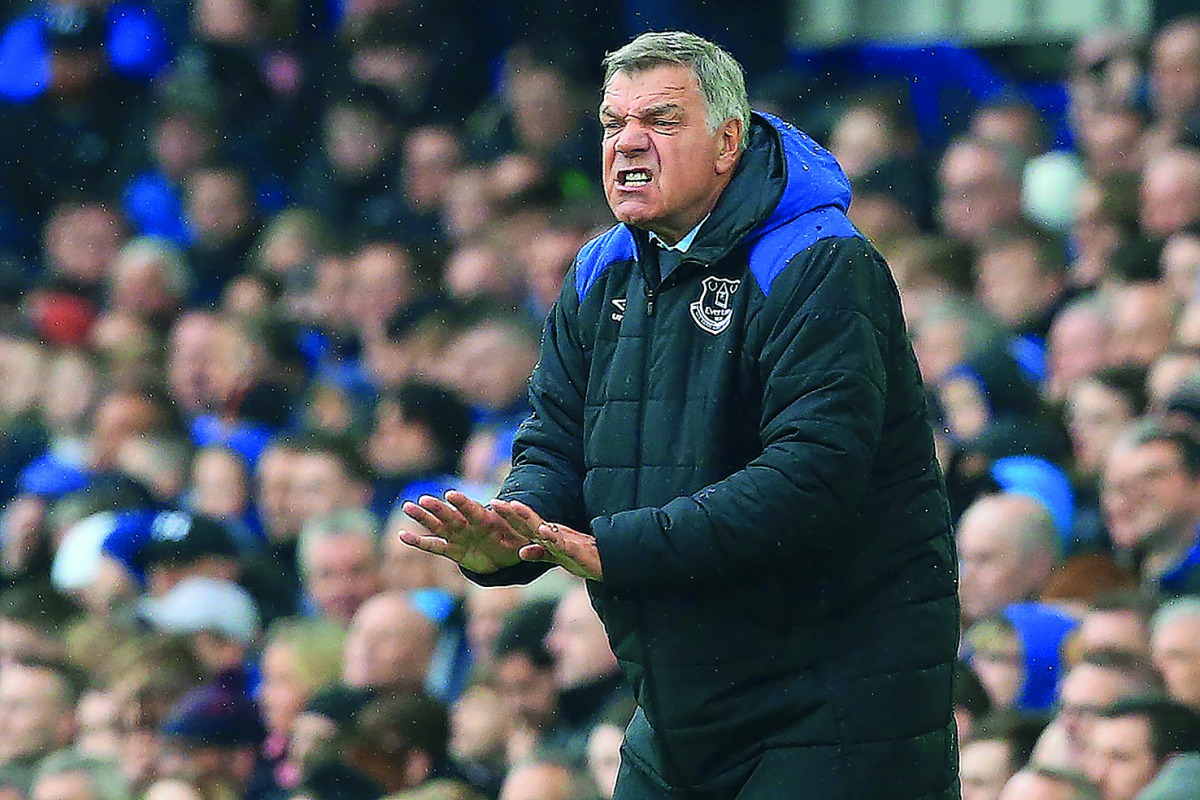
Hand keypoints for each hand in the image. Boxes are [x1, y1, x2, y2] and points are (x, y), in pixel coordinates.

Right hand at [400, 491, 531, 573]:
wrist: (506, 552)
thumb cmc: (516, 541)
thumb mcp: (525, 539)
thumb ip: (527, 538)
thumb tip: (539, 536)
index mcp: (485, 520)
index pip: (473, 509)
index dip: (463, 503)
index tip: (451, 494)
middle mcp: (468, 525)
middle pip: (450, 515)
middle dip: (437, 508)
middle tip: (422, 499)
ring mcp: (457, 536)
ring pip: (437, 526)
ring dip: (422, 518)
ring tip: (407, 507)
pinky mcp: (452, 551)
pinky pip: (433, 546)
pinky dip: (419, 541)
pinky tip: (403, 536)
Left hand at [491, 500, 602, 580]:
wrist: (610, 563)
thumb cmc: (583, 558)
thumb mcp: (557, 557)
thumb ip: (540, 553)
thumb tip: (522, 551)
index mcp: (549, 536)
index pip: (525, 524)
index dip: (509, 515)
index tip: (492, 504)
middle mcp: (555, 534)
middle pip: (529, 521)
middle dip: (512, 512)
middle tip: (494, 501)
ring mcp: (565, 541)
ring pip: (543, 527)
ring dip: (528, 516)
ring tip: (513, 506)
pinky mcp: (576, 550)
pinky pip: (561, 543)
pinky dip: (551, 537)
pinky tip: (541, 531)